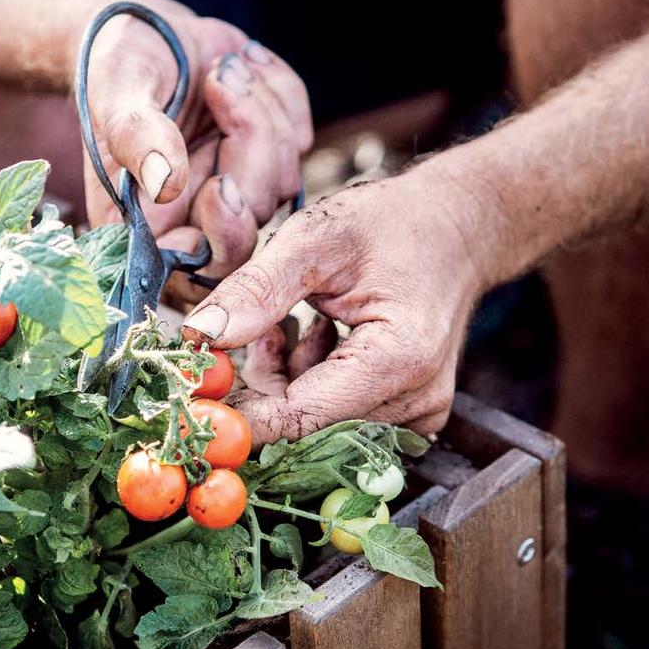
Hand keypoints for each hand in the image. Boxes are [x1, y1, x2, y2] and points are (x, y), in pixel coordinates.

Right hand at [82, 0, 312, 296]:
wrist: (145, 29)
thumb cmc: (115, 65)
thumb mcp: (115, 92)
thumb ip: (136, 136)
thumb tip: (165, 183)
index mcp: (147, 220)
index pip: (200, 263)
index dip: (223, 235)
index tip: (221, 184)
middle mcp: (195, 214)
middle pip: (253, 218)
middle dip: (250, 145)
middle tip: (219, 80)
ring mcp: (238, 185)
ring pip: (284, 175)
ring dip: (260, 106)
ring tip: (220, 66)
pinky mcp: (269, 153)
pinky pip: (300, 131)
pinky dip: (277, 89)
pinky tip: (241, 62)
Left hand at [180, 163, 492, 442]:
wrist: (456, 228)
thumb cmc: (392, 224)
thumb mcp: (316, 238)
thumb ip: (257, 289)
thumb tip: (200, 334)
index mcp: (400, 359)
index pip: (301, 417)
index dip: (239, 414)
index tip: (193, 397)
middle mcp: (417, 401)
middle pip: (306, 425)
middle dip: (264, 385)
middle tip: (259, 327)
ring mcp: (418, 414)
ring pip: (315, 424)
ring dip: (286, 380)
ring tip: (296, 322)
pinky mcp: (411, 416)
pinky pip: (337, 417)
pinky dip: (309, 382)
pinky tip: (316, 338)